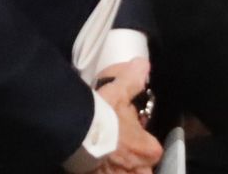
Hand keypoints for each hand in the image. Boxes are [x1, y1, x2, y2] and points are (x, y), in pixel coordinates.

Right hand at [94, 58, 161, 172]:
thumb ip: (132, 80)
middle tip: (119, 151)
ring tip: (106, 160)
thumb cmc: (103, 115)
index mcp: (148, 149)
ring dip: (118, 169)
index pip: (153, 150)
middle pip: (142, 170)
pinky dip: (99, 171)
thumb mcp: (118, 92)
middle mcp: (137, 169)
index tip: (133, 136)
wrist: (73, 132)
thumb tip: (142, 64)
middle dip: (133, 163)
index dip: (143, 143)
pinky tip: (92, 164)